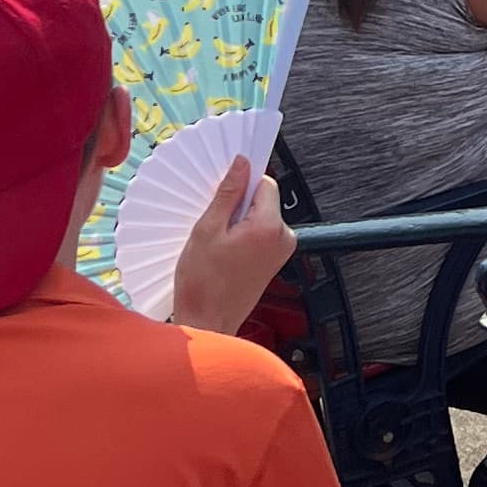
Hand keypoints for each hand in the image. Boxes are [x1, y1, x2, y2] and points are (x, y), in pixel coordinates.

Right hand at [172, 164, 292, 332]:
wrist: (207, 321)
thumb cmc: (203, 285)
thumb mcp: (207, 229)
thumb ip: (228, 193)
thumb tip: (242, 165)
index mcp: (269, 228)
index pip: (266, 183)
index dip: (243, 183)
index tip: (225, 188)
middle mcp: (283, 239)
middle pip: (264, 200)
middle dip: (239, 205)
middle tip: (216, 223)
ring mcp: (281, 252)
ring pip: (261, 216)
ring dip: (240, 221)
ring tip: (219, 242)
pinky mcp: (274, 261)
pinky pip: (261, 234)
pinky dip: (243, 235)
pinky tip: (225, 251)